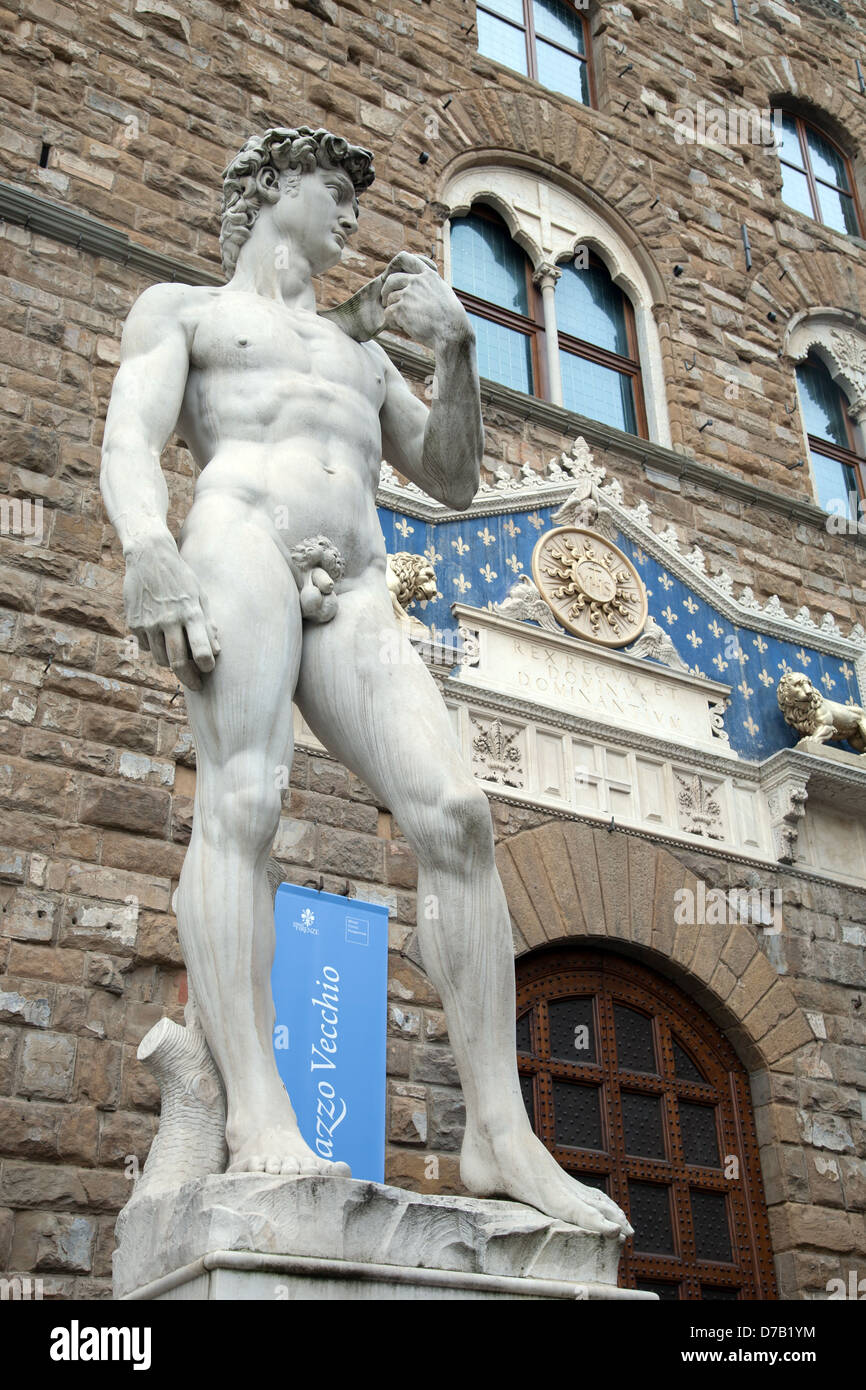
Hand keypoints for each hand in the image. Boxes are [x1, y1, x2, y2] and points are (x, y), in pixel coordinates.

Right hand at [122, 535, 219, 691]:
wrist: (149, 556)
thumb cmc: (180, 577)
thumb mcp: (200, 595)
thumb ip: (208, 623)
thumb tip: (216, 651)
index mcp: (190, 612)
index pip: (201, 650)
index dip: (207, 666)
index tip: (209, 670)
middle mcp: (169, 619)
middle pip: (178, 662)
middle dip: (190, 679)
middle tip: (196, 686)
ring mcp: (149, 622)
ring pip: (161, 659)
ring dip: (171, 662)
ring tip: (178, 655)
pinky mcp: (134, 623)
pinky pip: (147, 647)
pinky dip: (155, 647)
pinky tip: (160, 635)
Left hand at [380, 252, 470, 351]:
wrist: (451, 333)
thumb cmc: (451, 318)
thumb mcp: (443, 293)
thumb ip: (429, 285)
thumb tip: (419, 282)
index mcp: (428, 275)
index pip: (405, 258)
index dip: (393, 266)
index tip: (390, 275)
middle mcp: (417, 281)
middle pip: (391, 280)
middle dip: (386, 290)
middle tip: (386, 301)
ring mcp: (408, 294)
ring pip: (389, 299)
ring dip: (393, 310)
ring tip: (404, 320)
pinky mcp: (401, 309)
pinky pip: (388, 314)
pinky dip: (393, 322)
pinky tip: (404, 327)